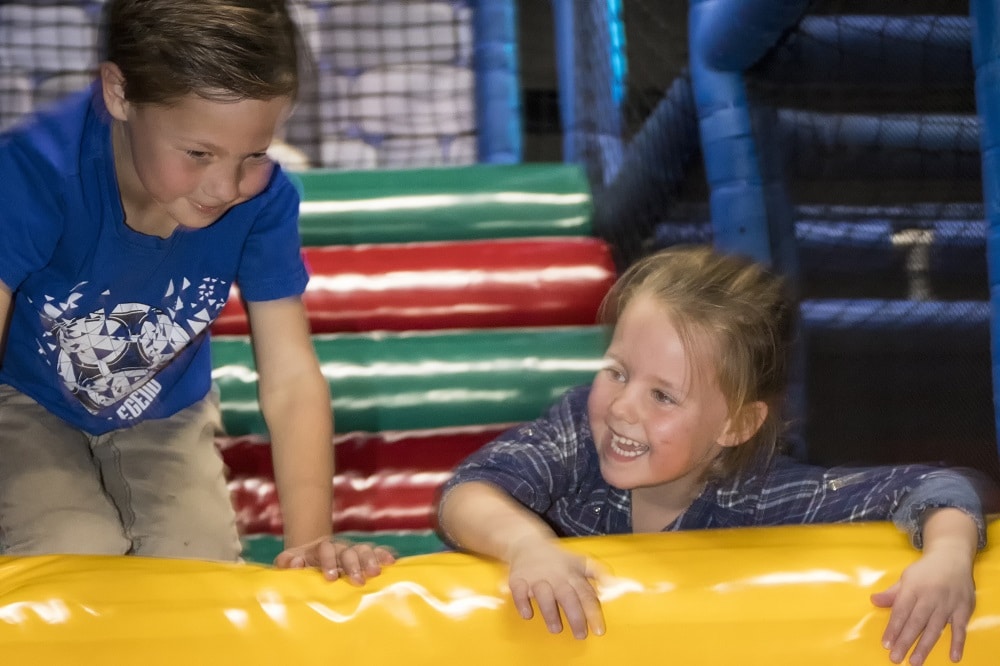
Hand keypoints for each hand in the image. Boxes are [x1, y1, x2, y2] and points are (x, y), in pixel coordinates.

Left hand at [274, 535, 396, 582]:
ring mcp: (353, 550)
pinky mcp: (364, 555)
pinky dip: (384, 554)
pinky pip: (376, 551)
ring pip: (363, 550)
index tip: (331, 578)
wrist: (311, 554)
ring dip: (370, 560)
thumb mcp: (287, 561)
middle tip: (358, 581)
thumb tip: (296, 562)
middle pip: (348, 551)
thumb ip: (287, 562)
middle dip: (354, 565)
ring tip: (375, 573)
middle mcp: (339, 547)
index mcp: (320, 548)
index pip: (326, 550)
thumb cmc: (299, 564)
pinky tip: (392, 561)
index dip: (329, 562)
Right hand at [506, 536, 605, 639]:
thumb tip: (613, 583)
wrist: (526, 543)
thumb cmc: (557, 559)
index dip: (593, 612)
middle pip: (567, 596)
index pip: (585, 594)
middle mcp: (555, 576)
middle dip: (575, 616)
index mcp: (571, 574)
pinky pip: (519, 592)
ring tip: (556, 629)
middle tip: (581, 635)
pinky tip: (528, 614)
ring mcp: (536, 578)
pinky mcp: (518, 579)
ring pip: (544, 595)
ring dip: (550, 612)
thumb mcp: (579, 561)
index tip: (599, 630)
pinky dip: (522, 603)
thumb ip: (597, 572)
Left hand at [871, 546, 975, 664]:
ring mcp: (948, 604)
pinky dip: (958, 643)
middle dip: (905, 641)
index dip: (893, 628)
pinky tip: (953, 657)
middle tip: (895, 658)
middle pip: (916, 622)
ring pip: (935, 628)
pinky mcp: (963, 609)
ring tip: (914, 661)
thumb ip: (892, 593)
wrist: (952, 557)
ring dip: (925, 646)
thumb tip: (873, 601)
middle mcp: (930, 597)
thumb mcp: (906, 577)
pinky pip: (960, 628)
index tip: (886, 644)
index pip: (901, 611)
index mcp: (913, 588)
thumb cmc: (925, 571)